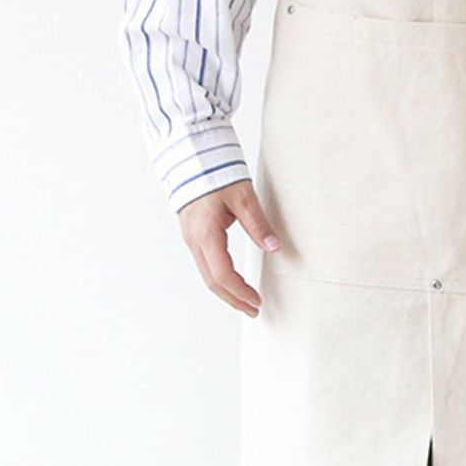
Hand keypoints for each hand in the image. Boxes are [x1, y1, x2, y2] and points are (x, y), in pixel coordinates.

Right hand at [178, 179, 282, 316]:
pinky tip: (231, 280)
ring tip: (245, 300)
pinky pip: (204, 263)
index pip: (222, 275)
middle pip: (212, 281)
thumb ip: (258, 224)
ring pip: (206, 274)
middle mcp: (194, 240)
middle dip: (233, 299)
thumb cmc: (216, 172)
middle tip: (253, 309)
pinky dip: (219, 277)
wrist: (192, 155)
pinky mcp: (192, 232)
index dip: (240, 292)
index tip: (257, 302)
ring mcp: (190, 237)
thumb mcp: (242, 197)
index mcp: (205, 234)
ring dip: (225, 291)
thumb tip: (275, 247)